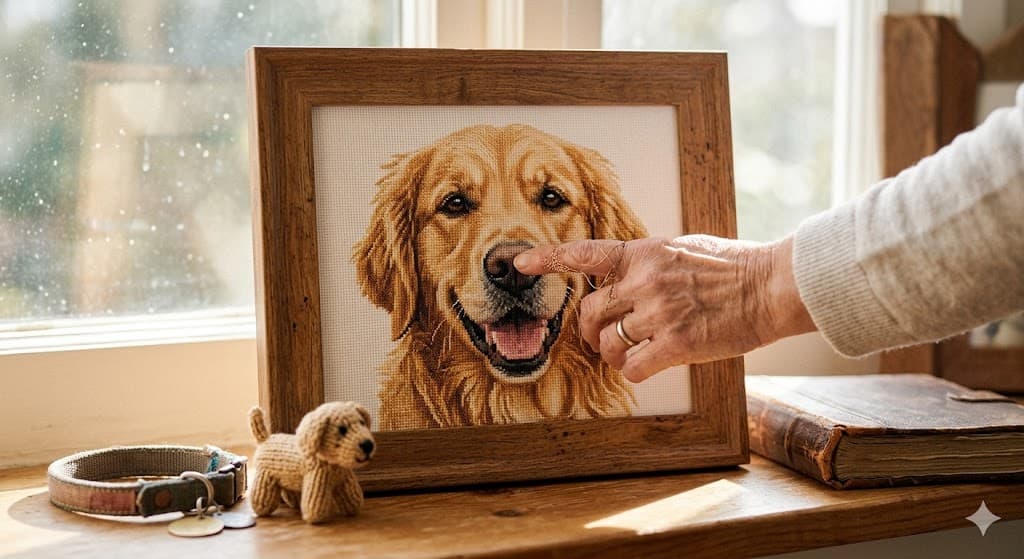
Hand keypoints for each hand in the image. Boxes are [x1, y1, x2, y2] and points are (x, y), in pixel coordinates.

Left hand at [513, 235, 814, 381]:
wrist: (771, 286)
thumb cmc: (733, 267)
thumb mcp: (683, 248)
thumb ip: (649, 261)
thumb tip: (626, 273)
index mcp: (644, 252)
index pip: (585, 253)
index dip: (548, 258)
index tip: (520, 262)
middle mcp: (644, 280)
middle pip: (589, 310)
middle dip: (588, 328)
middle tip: (599, 336)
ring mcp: (658, 312)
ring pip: (607, 342)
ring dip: (611, 353)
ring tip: (629, 353)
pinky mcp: (675, 344)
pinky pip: (631, 366)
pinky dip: (633, 370)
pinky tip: (649, 365)